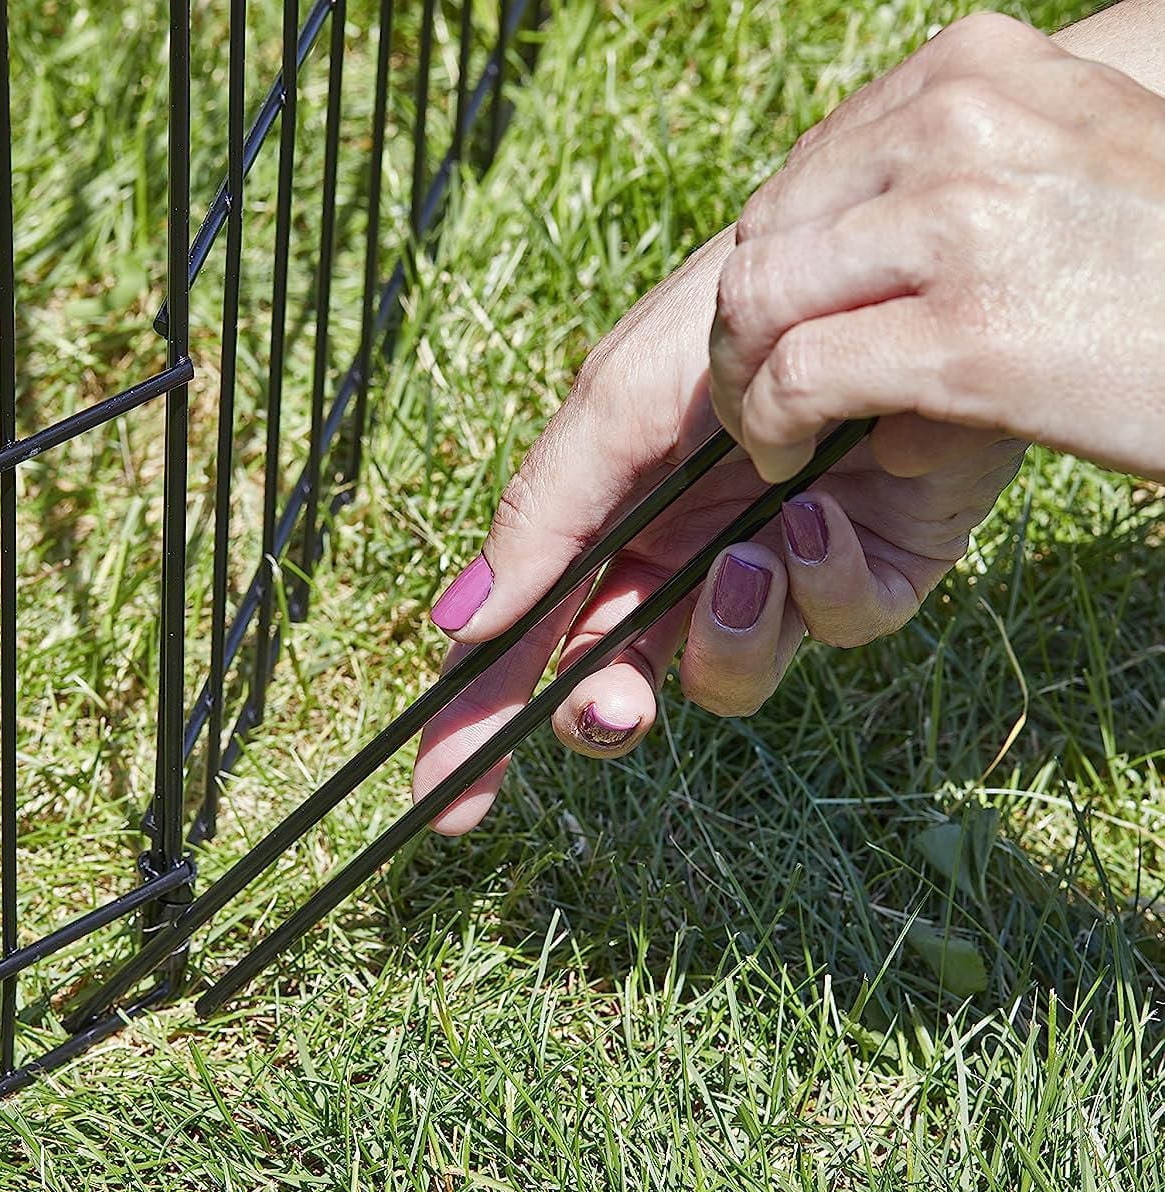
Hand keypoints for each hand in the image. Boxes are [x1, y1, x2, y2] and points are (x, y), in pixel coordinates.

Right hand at [412, 235, 1022, 834]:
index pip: (522, 642)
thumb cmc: (729, 323)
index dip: (477, 719)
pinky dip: (821, 584)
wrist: (874, 273)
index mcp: (604, 528)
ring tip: (746, 562)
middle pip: (615, 682)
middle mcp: (680, 563)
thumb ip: (540, 517)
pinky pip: (832, 629)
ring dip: (725, 638)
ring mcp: (773, 578)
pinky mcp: (867, 574)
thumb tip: (458, 624)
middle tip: (613, 708)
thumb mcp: (614, 409)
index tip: (438, 797)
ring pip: (724, 678)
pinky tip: (824, 512)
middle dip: (605, 710)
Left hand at [711, 12, 1164, 485]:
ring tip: (770, 432)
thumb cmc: (1164, 270)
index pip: (806, 171)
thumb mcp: (1066, 165)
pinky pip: (797, 380)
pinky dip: (770, 428)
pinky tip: (791, 459)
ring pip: (757, 300)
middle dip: (744, 326)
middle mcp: (961, 125)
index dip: (774, 265)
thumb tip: (838, 255)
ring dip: (744, 382)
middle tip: (759, 393)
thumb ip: (951, 181)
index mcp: (979, 72)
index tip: (785, 329)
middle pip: (765, 231)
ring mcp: (963, 226)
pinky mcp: (967, 337)